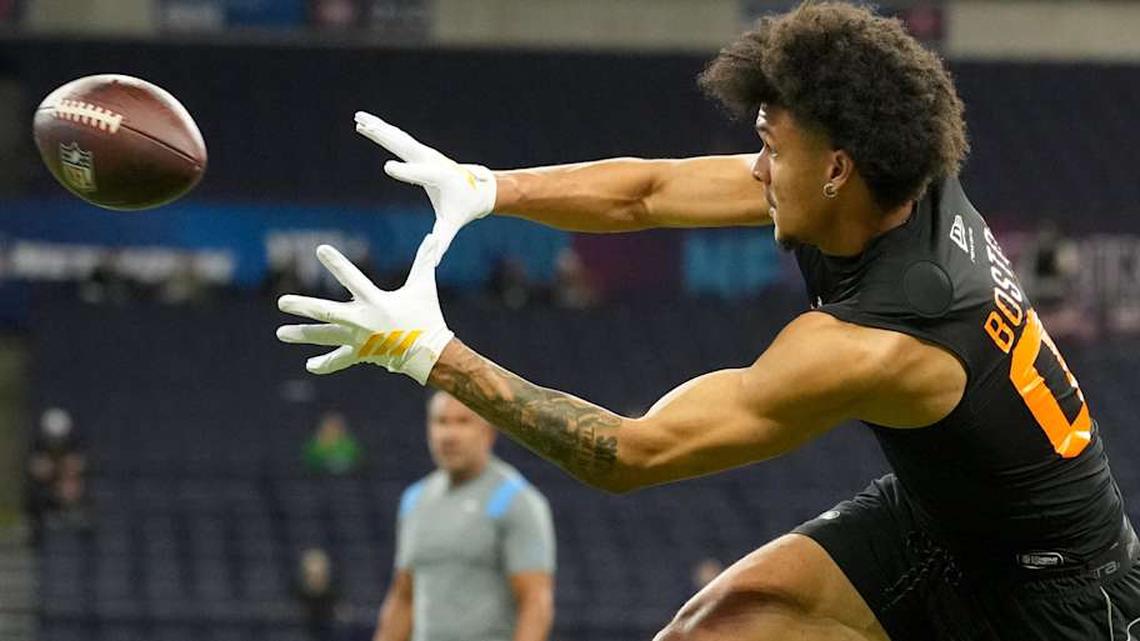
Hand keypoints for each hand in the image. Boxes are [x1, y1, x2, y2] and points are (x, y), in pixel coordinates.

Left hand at [276, 234, 453, 383]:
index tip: (320, 249)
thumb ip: (425, 261)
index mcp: (375, 301)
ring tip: (280, 333)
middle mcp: (362, 320)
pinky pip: (340, 360)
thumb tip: (435, 236)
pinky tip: (310, 365)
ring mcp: (359, 339)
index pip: (352, 278)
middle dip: (303, 306)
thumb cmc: (426, 317)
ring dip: (302, 334)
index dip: (336, 263)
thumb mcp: (424, 287)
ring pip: (325, 336)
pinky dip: (325, 364)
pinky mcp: (361, 354)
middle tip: (281, 303)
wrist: (429, 353)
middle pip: (326, 312)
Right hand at [355, 111, 495, 262]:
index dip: (404, 171)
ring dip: (378, 128)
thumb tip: (434, 263)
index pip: (419, 174)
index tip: (386, 166)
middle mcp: (430, 161)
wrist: (478, 189)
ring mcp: (424, 154)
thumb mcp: (452, 224)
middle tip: (364, 126)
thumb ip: (442, 241)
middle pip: (404, 146)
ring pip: (399, 138)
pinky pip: (398, 138)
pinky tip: (366, 123)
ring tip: (358, 119)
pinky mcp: (420, 152)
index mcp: (439, 177)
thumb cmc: (463, 208)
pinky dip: (382, 130)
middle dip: (384, 137)